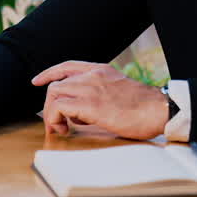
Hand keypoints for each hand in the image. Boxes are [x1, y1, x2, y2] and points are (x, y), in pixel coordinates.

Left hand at [31, 61, 168, 139]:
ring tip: (61, 129)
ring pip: (54, 93)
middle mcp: (93, 75)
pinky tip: (65, 129)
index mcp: (102, 70)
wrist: (159, 109)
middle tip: (57, 123)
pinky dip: (54, 119)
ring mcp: (91, 88)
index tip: (38, 81)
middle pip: (56, 83)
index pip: (68, 66)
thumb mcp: (119, 91)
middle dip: (50, 104)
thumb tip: (81, 114)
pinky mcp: (90, 104)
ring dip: (51, 113)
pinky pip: (59, 107)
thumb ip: (100, 95)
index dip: (49, 73)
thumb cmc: (144, 107)